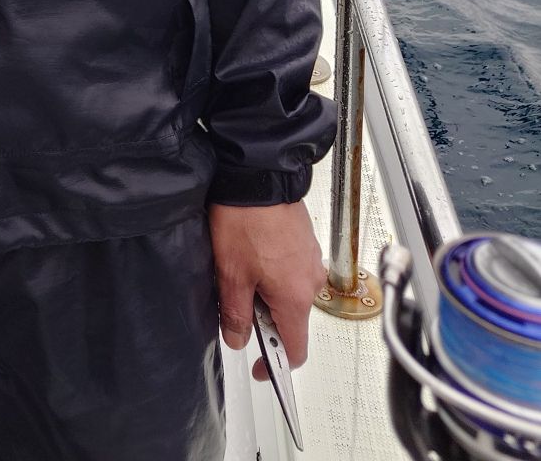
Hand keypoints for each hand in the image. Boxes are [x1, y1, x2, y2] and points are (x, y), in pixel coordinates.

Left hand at [209, 201, 323, 379]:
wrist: (259, 174)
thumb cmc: (247, 219)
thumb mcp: (231, 273)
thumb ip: (236, 313)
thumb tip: (238, 339)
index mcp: (296, 297)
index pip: (296, 350)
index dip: (275, 365)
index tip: (259, 367)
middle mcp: (310, 282)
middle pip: (290, 319)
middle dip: (264, 318)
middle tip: (235, 299)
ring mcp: (310, 260)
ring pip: (289, 292)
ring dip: (266, 291)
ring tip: (240, 267)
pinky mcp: (305, 242)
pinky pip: (291, 270)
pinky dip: (273, 272)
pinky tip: (251, 252)